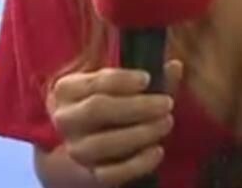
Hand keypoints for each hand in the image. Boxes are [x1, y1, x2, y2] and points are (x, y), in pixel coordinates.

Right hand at [49, 60, 182, 186]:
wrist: (84, 136)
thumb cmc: (107, 98)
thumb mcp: (118, 81)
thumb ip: (148, 76)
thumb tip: (175, 67)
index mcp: (69, 88)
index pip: (95, 81)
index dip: (123, 79)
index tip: (148, 79)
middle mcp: (66, 118)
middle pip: (97, 110)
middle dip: (136, 106)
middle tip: (167, 103)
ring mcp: (75, 148)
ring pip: (102, 144)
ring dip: (139, 133)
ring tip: (166, 123)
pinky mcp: (87, 174)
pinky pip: (110, 174)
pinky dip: (136, 164)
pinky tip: (157, 151)